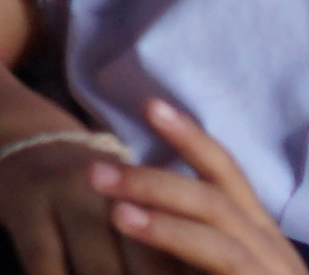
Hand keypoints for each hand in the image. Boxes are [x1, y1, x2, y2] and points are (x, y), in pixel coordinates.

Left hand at [31, 105, 306, 274]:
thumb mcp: (205, 260)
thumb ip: (183, 241)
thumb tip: (125, 205)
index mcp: (258, 236)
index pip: (227, 176)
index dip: (192, 139)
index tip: (149, 106)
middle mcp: (271, 251)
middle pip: (216, 198)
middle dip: (154, 178)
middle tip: (93, 168)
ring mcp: (272, 271)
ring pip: (218, 234)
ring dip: (161, 215)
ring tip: (110, 203)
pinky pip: (222, 264)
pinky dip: (173, 242)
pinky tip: (133, 237)